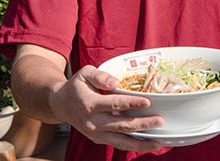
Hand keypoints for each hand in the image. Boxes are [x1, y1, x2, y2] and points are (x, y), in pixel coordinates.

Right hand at [48, 65, 164, 150]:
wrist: (60, 105)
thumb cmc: (76, 87)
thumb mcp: (84, 73)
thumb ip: (100, 75)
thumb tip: (116, 82)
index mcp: (90, 103)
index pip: (114, 104)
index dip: (131, 103)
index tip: (147, 102)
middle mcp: (92, 121)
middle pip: (121, 125)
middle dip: (142, 124)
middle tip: (160, 121)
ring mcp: (95, 133)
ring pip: (120, 141)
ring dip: (140, 143)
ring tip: (157, 142)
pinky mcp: (98, 139)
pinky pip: (117, 144)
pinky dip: (132, 146)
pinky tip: (146, 144)